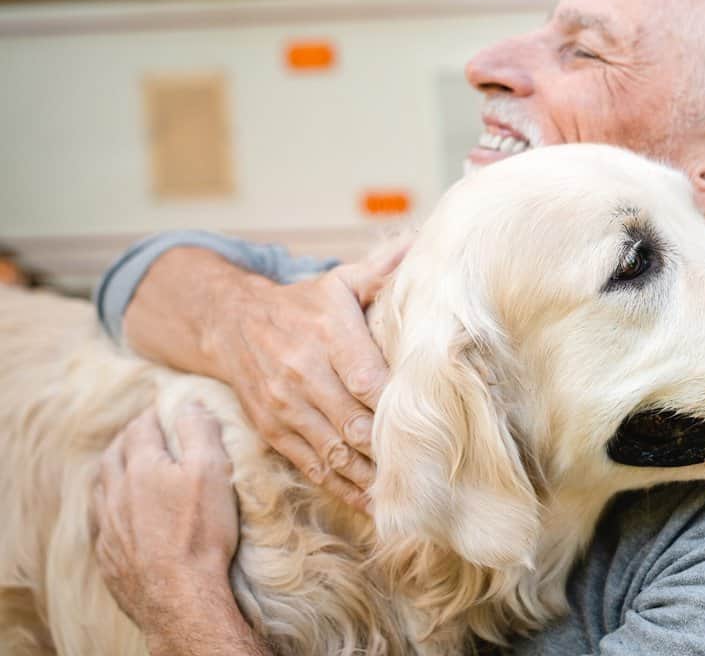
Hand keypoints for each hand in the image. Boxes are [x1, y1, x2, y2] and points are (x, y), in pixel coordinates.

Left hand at [91, 406, 241, 646]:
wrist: (180, 596)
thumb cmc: (201, 532)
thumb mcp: (212, 472)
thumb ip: (199, 431)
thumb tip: (189, 403)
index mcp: (142, 467)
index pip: (142, 427)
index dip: (155, 413)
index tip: (166, 408)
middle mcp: (116, 492)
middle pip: (115, 453)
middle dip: (130, 437)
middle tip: (145, 431)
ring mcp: (107, 525)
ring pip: (102, 485)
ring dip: (113, 468)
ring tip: (126, 464)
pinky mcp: (108, 553)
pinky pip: (100, 518)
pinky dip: (108, 503)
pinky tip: (118, 509)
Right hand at [204, 244, 406, 510]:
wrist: (230, 323)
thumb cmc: (302, 304)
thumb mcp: (340, 280)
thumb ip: (384, 269)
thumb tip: (424, 243)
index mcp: (328, 331)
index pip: (366, 378)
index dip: (395, 405)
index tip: (429, 424)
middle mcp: (304, 371)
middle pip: (353, 422)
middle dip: (389, 451)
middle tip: (430, 474)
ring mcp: (286, 405)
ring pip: (334, 451)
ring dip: (370, 478)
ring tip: (407, 499)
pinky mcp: (274, 430)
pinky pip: (312, 466)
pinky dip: (342, 489)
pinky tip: (372, 504)